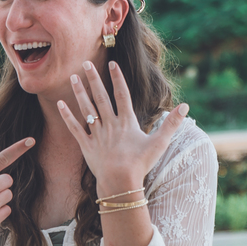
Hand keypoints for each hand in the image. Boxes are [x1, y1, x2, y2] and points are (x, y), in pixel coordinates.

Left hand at [58, 60, 187, 197]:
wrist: (120, 182)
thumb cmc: (141, 164)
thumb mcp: (159, 143)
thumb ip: (172, 124)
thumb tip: (186, 107)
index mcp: (126, 122)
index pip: (122, 95)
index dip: (117, 78)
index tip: (112, 63)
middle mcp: (110, 124)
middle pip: (100, 97)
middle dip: (93, 79)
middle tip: (85, 63)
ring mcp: (97, 134)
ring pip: (86, 109)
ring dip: (79, 92)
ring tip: (72, 77)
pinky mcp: (86, 145)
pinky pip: (74, 128)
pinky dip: (67, 116)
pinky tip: (60, 104)